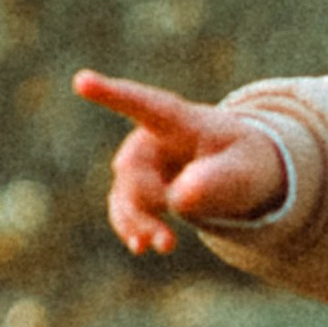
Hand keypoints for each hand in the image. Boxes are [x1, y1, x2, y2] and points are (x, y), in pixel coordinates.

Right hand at [74, 70, 289, 255]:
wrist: (240, 175)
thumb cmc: (245, 162)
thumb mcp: (245, 170)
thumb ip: (219, 180)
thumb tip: (180, 199)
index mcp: (180, 120)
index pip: (143, 104)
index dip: (112, 94)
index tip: (81, 80)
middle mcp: (151, 138)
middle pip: (133, 169)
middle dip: (150, 201)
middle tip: (176, 237)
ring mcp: (141, 164)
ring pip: (125, 193)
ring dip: (139, 222)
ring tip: (165, 246)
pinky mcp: (138, 189)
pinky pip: (124, 208)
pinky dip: (133, 227)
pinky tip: (141, 246)